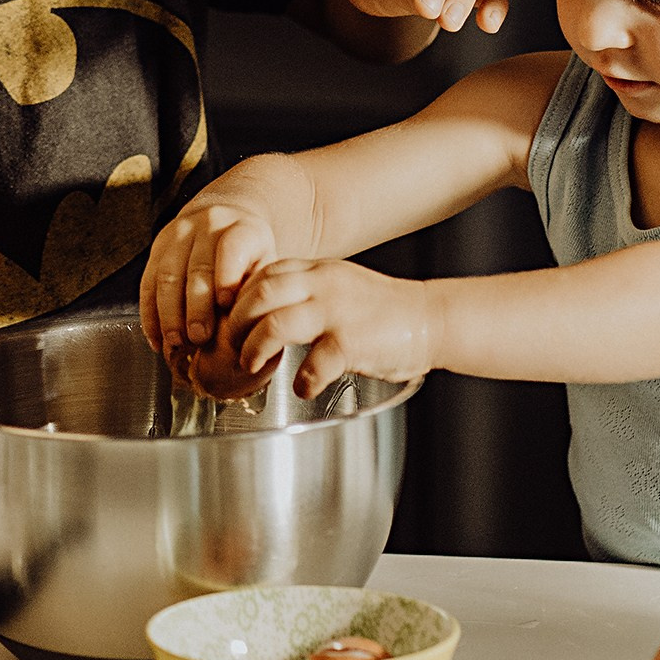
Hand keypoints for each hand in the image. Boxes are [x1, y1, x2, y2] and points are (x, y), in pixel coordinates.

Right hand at [141, 193, 279, 366]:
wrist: (224, 220)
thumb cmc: (249, 255)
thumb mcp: (265, 265)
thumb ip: (259, 291)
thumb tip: (251, 331)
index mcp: (243, 229)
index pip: (232, 248)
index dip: (227, 276)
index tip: (224, 305)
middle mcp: (209, 226)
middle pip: (198, 268)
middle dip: (196, 307)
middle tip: (199, 338)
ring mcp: (179, 234)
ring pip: (168, 276)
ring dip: (169, 314)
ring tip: (176, 342)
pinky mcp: (157, 247)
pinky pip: (148, 283)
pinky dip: (150, 314)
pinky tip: (157, 338)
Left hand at [226, 257, 437, 396]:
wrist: (431, 319)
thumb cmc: (382, 310)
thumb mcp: (338, 285)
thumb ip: (304, 291)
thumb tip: (261, 310)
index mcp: (317, 270)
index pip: (261, 273)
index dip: (237, 298)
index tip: (229, 321)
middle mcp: (323, 285)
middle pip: (258, 293)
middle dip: (235, 323)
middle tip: (231, 347)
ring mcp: (337, 312)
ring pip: (275, 323)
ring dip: (255, 349)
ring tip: (252, 366)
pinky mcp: (353, 343)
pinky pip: (314, 364)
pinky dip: (302, 381)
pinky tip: (303, 389)